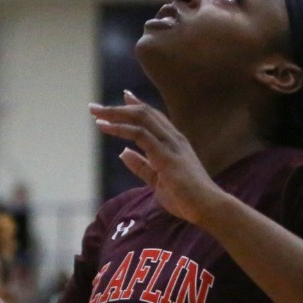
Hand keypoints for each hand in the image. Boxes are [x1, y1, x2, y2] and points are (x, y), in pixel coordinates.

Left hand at [89, 92, 227, 226]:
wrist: (207, 206)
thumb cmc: (186, 197)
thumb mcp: (157, 180)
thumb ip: (141, 166)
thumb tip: (122, 152)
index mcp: (174, 142)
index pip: (153, 117)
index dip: (136, 105)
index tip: (123, 96)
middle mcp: (173, 138)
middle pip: (144, 113)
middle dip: (118, 108)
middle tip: (95, 107)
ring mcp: (170, 144)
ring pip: (141, 118)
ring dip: (115, 114)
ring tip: (95, 112)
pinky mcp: (166, 155)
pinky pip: (140, 135)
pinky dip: (121, 128)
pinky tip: (105, 127)